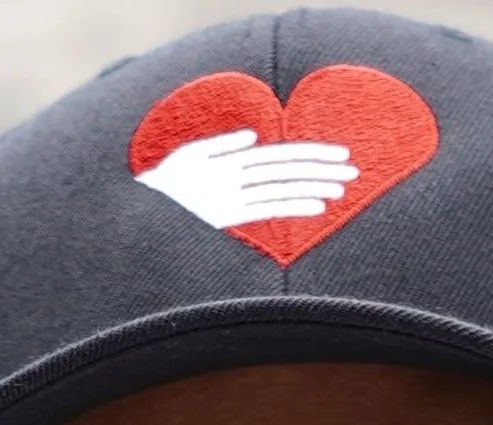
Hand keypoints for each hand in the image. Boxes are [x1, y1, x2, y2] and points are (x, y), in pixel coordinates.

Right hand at [135, 130, 358, 228]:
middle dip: (322, 168)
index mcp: (230, 158)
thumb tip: (253, 138)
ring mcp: (230, 194)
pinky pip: (267, 209)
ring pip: (281, 186)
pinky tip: (319, 207)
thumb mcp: (191, 156)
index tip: (340, 156)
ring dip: (315, 186)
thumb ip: (223, 145)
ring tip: (343, 189)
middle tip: (355, 171)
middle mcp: (233, 172)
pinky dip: (294, 205)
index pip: (280, 154)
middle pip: (286, 167)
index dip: (311, 154)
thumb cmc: (165, 186)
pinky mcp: (225, 216)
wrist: (137, 212)